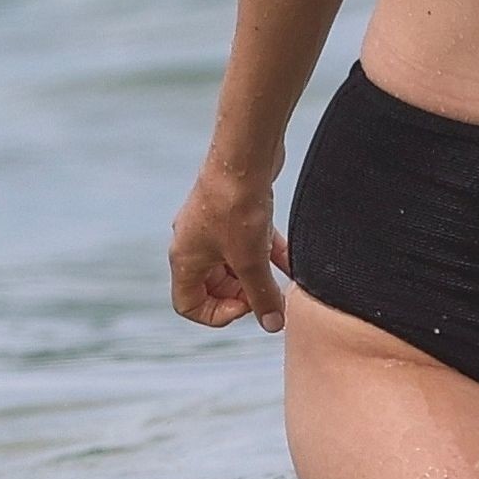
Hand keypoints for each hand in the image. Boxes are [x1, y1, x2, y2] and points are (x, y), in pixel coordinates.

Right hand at [168, 166, 292, 333]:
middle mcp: (193, 242)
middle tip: (267, 292)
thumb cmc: (236, 206)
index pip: (188, 304)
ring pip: (234, 262)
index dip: (217, 314)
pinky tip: (293, 262)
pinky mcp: (235, 209)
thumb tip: (273, 325)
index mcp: (184, 259)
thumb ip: (261, 296)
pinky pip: (249, 241)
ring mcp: (213, 224)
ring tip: (282, 281)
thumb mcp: (250, 260)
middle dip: (241, 294)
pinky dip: (269, 252)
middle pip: (212, 285)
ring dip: (257, 274)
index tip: (247, 305)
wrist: (245, 154)